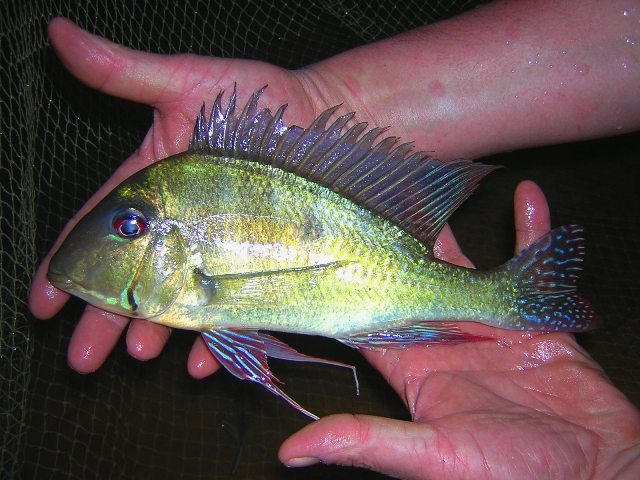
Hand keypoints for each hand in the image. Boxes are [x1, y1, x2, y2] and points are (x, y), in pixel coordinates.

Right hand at [27, 18, 509, 376]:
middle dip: (103, 318)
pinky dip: (218, 336)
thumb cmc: (260, 98)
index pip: (98, 230)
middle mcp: (183, 227)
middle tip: (83, 356)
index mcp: (155, 188)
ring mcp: (221, 251)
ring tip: (140, 353)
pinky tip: (204, 356)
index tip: (43, 300)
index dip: (67, 266)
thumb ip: (126, 71)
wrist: (330, 122)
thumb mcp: (189, 80)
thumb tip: (59, 33)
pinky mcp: (259, 268)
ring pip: (178, 301)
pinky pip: (234, 309)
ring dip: (155, 331)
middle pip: (132, 280)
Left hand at [279, 181, 639, 478]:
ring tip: (438, 182)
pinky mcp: (534, 322)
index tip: (329, 242)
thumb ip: (367, 441)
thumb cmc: (511, 476)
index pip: (369, 314)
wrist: (596, 475)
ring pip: (467, 266)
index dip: (348, 281)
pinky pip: (533, 265)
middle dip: (398, 243)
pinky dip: (533, 232)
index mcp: (414, 366)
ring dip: (456, 229)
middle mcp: (446, 340)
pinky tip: (526, 195)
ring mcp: (490, 327)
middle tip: (379, 196)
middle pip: (412, 278)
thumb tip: (291, 452)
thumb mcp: (432, 456)